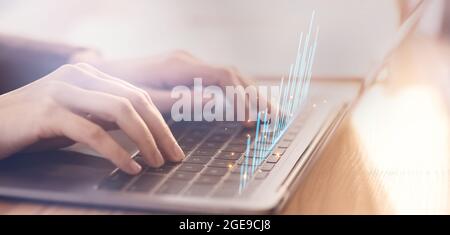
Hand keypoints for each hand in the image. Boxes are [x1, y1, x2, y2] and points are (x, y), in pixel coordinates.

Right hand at [0, 63, 183, 173]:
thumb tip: (143, 130)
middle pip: (135, 100)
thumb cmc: (35, 125)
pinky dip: (116, 152)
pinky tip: (130, 167)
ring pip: (120, 111)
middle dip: (160, 131)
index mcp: (89, 74)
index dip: (161, 120)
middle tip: (174, 156)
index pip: (137, 94)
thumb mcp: (77, 116)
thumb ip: (106, 116)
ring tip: (157, 162)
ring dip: (145, 139)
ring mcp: (62, 91)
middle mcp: (78, 76)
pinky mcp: (48, 113)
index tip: (174, 145)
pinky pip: (92, 132)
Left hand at [82, 50, 269, 115]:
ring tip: (269, 112)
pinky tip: (247, 105)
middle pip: (233, 74)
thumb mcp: (147, 98)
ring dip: (250, 94)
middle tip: (274, 117)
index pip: (223, 76)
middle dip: (255, 96)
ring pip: (229, 76)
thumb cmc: (121, 89)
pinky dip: (236, 93)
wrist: (103, 75)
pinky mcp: (188, 71)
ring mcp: (189, 64)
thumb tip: (217, 100)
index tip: (249, 119)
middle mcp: (188, 60)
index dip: (241, 97)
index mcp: (180, 65)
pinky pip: (218, 80)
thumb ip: (182, 100)